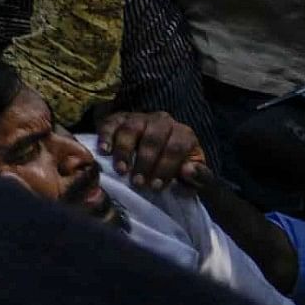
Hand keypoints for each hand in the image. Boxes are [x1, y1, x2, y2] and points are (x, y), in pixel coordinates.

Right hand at [93, 110, 208, 192]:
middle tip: (137, 182)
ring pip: (131, 128)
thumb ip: (199, 177)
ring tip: (121, 170)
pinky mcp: (119, 118)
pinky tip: (104, 150)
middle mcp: (162, 121)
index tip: (155, 186)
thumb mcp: (193, 176)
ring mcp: (139, 117)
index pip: (176, 147)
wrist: (160, 153)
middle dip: (145, 162)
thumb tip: (188, 170)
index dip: (165, 168)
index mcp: (184, 134)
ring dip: (125, 151)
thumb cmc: (177, 168)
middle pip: (153, 138)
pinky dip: (106, 136)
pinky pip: (111, 123)